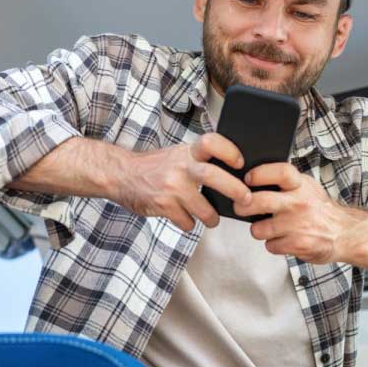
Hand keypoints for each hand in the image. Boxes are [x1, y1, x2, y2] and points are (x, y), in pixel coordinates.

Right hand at [111, 134, 252, 230]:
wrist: (121, 174)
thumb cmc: (156, 166)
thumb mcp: (178, 154)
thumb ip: (201, 159)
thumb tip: (235, 172)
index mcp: (188, 152)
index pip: (211, 142)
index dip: (229, 151)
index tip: (241, 163)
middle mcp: (180, 167)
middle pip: (212, 176)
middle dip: (235, 189)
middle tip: (246, 199)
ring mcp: (171, 187)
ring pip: (203, 208)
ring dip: (212, 218)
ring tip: (212, 219)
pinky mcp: (162, 206)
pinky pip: (186, 222)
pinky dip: (190, 224)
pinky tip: (186, 219)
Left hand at [235, 163, 367, 262]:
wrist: (345, 233)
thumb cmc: (321, 210)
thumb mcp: (308, 188)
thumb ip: (285, 183)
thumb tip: (252, 181)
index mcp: (301, 185)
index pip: (278, 172)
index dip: (258, 174)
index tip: (248, 180)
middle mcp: (300, 203)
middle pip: (259, 201)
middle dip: (243, 206)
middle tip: (242, 207)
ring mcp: (298, 225)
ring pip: (259, 229)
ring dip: (259, 230)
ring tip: (270, 228)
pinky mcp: (298, 244)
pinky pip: (270, 245)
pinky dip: (274, 245)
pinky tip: (284, 240)